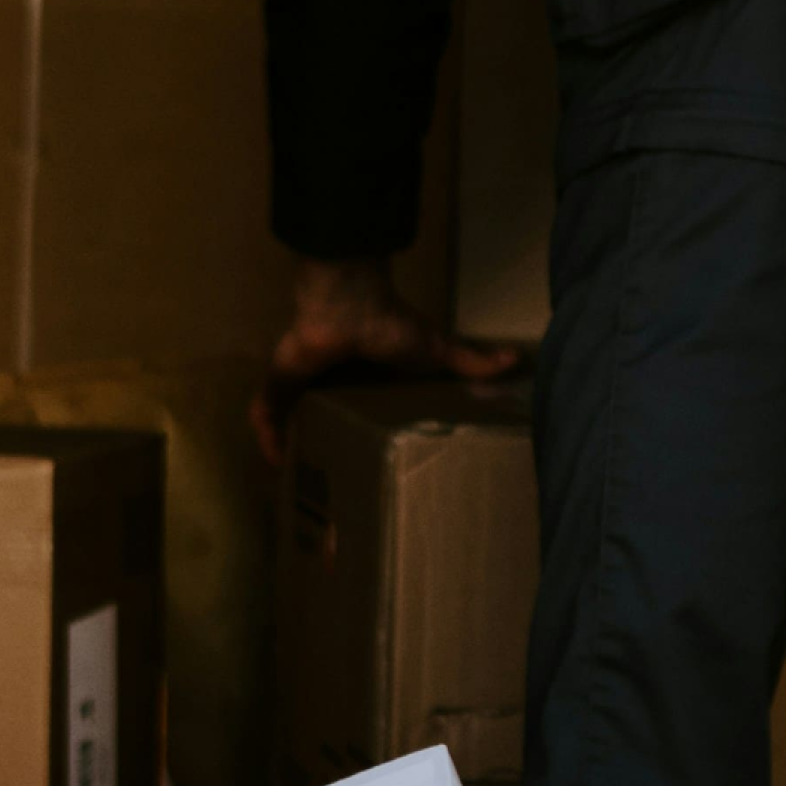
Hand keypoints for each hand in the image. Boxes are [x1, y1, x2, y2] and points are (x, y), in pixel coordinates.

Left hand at [258, 256, 520, 462]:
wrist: (348, 304)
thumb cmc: (390, 324)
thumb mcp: (437, 350)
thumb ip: (471, 361)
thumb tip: (518, 359)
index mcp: (366, 378)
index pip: (361, 412)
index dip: (363, 436)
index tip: (371, 465)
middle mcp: (333, 381)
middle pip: (325, 420)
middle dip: (325, 447)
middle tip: (333, 482)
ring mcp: (305, 382)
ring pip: (294, 421)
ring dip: (294, 445)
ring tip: (301, 479)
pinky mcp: (282, 382)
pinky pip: (267, 414)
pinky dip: (268, 436)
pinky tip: (275, 462)